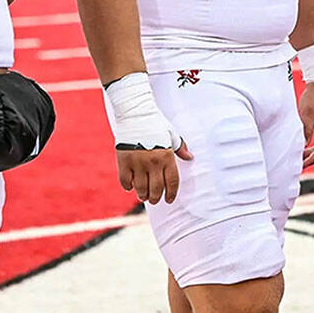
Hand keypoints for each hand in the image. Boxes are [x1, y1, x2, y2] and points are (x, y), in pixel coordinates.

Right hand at [103, 71, 192, 203]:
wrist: (134, 112)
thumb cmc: (154, 122)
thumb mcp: (171, 133)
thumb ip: (181, 147)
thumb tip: (190, 158)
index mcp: (167, 156)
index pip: (171, 182)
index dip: (171, 194)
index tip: (168, 200)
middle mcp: (153, 162)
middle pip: (156, 190)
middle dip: (156, 198)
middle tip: (154, 199)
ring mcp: (138, 163)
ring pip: (141, 188)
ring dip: (143, 195)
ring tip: (143, 195)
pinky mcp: (123, 161)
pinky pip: (125, 181)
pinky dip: (128, 186)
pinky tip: (131, 186)